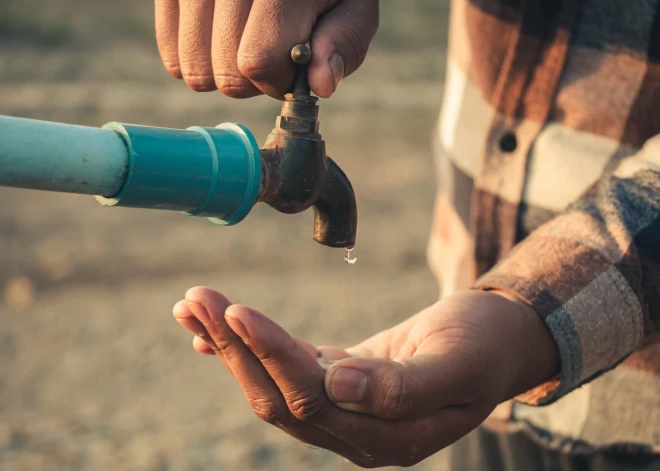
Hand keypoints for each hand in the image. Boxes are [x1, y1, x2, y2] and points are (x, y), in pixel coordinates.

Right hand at [155, 0, 378, 98]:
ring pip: (192, 68)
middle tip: (271, 50)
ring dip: (222, 70)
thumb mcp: (352, 4)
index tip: (294, 63)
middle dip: (253, 79)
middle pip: (225, 74)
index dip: (279, 78)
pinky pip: (170, 50)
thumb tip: (320, 85)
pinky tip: (220, 34)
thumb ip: (343, 42)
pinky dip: (195, 55)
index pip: (257, 61)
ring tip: (245, 40)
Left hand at [173, 288, 557, 466]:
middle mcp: (358, 434)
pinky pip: (286, 370)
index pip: (311, 397)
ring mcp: (346, 413)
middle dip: (234, 346)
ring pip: (274, 384)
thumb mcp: (460, 360)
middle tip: (196, 298)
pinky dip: (249, 348)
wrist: (501, 337)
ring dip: (231, 344)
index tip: (235, 310)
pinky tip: (212, 331)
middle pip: (279, 395)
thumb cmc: (488, 342)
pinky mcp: (341, 385)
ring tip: (191, 305)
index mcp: (389, 437)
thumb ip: (403, 386)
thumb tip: (336, 385)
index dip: (270, 355)